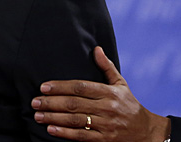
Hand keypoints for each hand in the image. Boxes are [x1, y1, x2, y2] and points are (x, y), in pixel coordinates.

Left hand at [31, 46, 169, 141]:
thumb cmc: (129, 104)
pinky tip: (51, 130)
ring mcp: (106, 125)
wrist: (145, 131)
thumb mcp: (121, 83)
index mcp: (110, 92)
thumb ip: (106, 67)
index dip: (61, 86)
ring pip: (75, 120)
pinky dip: (65, 133)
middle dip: (52, 102)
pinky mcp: (104, 140)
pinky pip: (81, 136)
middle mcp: (107, 107)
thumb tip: (96, 48)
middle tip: (35, 102)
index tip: (44, 86)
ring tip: (38, 116)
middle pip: (75, 103)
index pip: (81, 87)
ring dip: (54, 118)